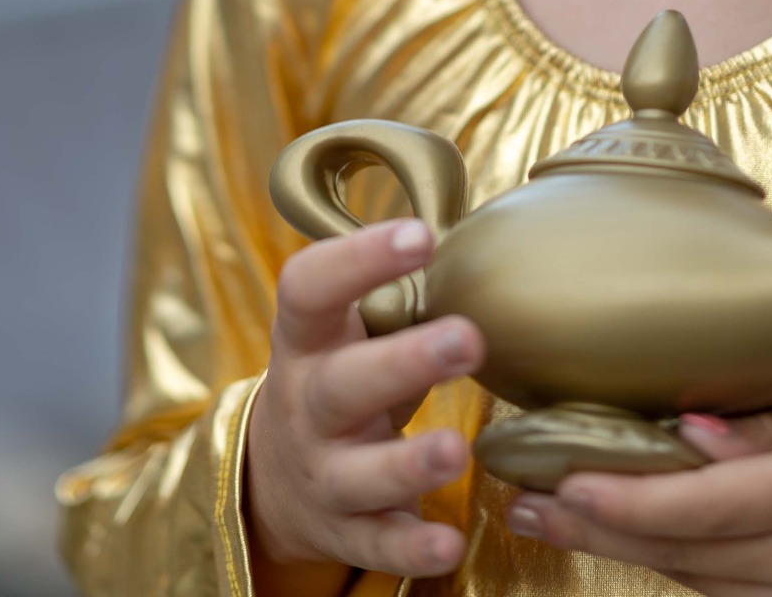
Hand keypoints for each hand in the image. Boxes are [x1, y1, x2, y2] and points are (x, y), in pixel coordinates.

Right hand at [246, 219, 484, 580]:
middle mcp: (307, 404)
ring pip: (359, 472)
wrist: (275, 478)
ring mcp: (323, 472)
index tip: (420, 233)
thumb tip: (495, 224)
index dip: (359, 257)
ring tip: (458, 449)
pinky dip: (411, 548)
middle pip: (343, 383)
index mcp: (307, 339)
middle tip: (466, 338)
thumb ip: (400, 287)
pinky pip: (376, 544)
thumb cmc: (339, 372)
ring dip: (408, 462)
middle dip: (404, 362)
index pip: (311, 287)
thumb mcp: (347, 326)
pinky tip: (450, 542)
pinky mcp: (345, 531)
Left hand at [504, 370, 771, 595]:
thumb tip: (682, 432)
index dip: (622, 497)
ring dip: (621, 550)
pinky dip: (675, 570)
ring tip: (551, 515)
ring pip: (697, 583)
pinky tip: (625, 541)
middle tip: (521, 497)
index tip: (558, 477)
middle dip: (597, 526)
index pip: (703, 505)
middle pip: (684, 553)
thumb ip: (767, 418)